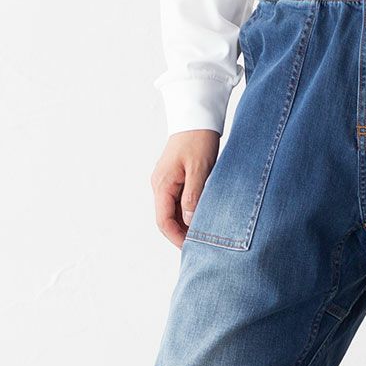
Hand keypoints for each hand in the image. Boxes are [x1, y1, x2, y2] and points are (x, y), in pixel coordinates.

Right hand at [151, 129, 219, 247]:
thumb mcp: (199, 169)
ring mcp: (167, 182)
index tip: (191, 249)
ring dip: (187, 224)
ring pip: (174, 212)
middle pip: (167, 219)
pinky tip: (204, 217)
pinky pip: (180, 202)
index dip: (176, 238)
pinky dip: (191, 212)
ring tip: (205, 234)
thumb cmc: (198, 139)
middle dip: (182, 234)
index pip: (163, 221)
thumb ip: (193, 196)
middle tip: (202, 246)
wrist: (197, 117)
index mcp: (162, 184)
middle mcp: (160, 185)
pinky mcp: (176, 179)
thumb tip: (189, 221)